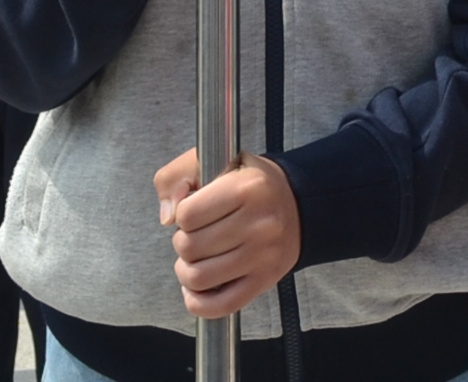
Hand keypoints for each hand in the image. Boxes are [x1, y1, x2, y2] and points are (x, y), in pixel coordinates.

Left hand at [152, 147, 302, 319]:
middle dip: (183, 242)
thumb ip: (177, 175)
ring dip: (186, 271)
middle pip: (189, 247)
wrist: (301, 206)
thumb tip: (166, 216)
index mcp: (248, 188)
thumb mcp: (217, 161)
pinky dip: (198, 302)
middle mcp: (259, 224)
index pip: (187, 215)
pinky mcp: (264, 281)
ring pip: (198, 278)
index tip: (194, 211)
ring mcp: (263, 256)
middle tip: (195, 235)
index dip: (182, 214)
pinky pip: (219, 306)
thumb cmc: (252, 184)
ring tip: (194, 259)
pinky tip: (198, 287)